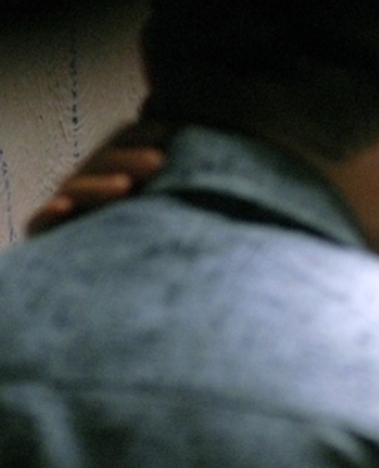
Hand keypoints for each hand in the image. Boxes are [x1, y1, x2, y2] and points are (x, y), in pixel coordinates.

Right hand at [26, 121, 169, 236]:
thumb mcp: (166, 195)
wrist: (122, 284)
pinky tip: (64, 208)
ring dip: (99, 186)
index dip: (143, 134)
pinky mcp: (49, 233)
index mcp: (118, 167)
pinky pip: (43, 222)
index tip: (168, 132)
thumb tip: (164, 107)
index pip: (125, 141)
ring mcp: (68, 206)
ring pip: (76, 189)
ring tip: (124, 187)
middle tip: (158, 163)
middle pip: (104, 163)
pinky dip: (51, 214)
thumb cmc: (153, 230)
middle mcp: (91, 182)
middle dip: (129, 160)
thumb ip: (167, 162)